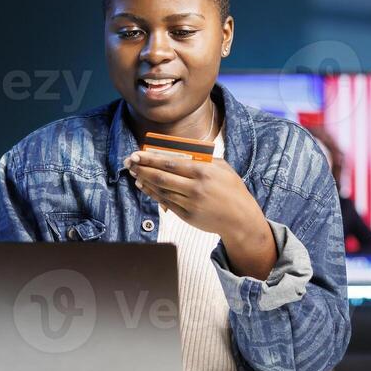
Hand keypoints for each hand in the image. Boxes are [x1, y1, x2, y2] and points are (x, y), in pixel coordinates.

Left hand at [125, 150, 276, 279]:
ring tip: (134, 173)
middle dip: (142, 168)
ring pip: (161, 190)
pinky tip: (143, 186)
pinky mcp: (187, 215)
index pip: (170, 163)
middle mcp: (195, 188)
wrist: (240, 218)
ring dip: (144, 181)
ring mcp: (190, 203)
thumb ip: (201, 159)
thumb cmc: (232, 189)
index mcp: (203, 172)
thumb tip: (179, 153)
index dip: (151, 159)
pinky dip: (152, 193)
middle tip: (129, 162)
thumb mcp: (221, 167)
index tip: (137, 154)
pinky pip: (165, 202)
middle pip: (161, 176)